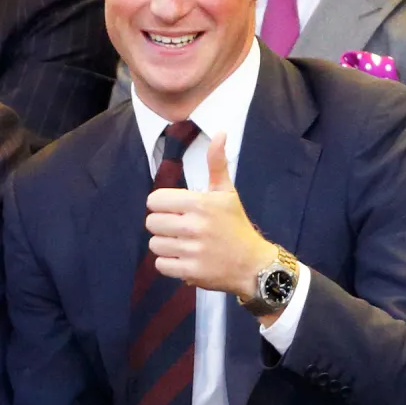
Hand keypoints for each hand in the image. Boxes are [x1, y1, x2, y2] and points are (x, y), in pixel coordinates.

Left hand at [146, 132, 275, 299]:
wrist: (254, 264)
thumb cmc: (236, 225)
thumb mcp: (227, 193)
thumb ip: (217, 164)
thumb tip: (220, 132)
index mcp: (201, 204)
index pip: (155, 201)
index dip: (161, 205)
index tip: (174, 210)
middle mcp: (196, 226)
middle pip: (151, 223)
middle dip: (161, 226)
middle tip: (178, 228)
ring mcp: (193, 251)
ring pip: (155, 244)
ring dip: (165, 245)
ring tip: (182, 244)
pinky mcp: (191, 272)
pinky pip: (161, 265)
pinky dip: (169, 264)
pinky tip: (184, 259)